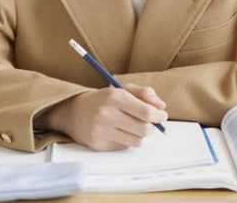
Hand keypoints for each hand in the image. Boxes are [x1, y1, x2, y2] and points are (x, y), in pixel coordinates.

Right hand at [43, 84, 167, 150]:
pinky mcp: (99, 145)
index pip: (146, 113)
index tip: (162, 116)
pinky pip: (124, 147)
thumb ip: (144, 93)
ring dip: (141, 135)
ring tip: (137, 127)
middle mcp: (107, 114)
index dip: (159, 116)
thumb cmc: (103, 99)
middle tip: (153, 123)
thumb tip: (161, 106)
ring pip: (137, 141)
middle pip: (144, 129)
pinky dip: (128, 141)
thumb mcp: (122, 89)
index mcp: (115, 97)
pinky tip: (122, 132)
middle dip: (152, 127)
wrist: (74, 112)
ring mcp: (102, 131)